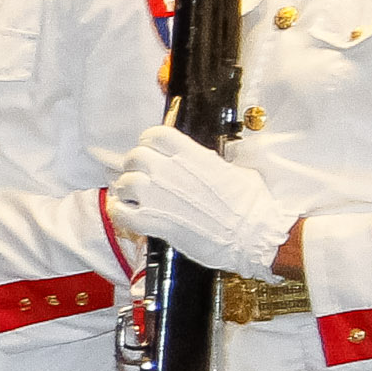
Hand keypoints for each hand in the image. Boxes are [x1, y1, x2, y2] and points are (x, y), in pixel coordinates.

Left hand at [110, 123, 295, 275]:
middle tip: (145, 177)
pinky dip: (119, 212)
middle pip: (135, 156)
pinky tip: (127, 213)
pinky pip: (119, 212)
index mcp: (192, 155)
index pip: (155, 134)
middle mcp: (169, 171)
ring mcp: (157, 196)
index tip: (153, 151)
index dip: (150, 142)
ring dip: (128, 190)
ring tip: (139, 198)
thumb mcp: (236, 171)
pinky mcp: (152, 222)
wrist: (252, 236)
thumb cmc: (251, 206)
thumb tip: (203, 162)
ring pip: (124, 182)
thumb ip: (209, 163)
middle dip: (137, 166)